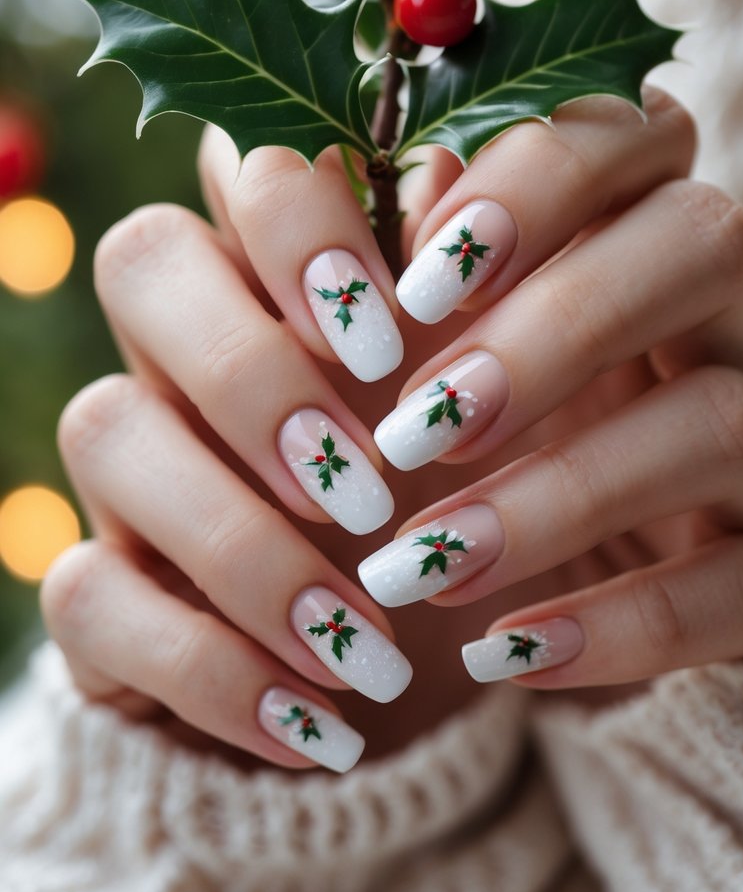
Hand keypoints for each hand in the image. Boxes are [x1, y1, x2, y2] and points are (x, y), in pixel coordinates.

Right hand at [41, 128, 429, 773]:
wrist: (419, 670)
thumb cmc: (478, 505)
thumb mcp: (506, 417)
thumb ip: (486, 310)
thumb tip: (469, 215)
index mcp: (295, 267)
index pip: (246, 164)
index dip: (298, 222)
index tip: (393, 334)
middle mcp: (194, 336)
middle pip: (142, 259)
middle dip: (253, 366)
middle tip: (366, 484)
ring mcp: (135, 454)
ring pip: (105, 424)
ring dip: (239, 539)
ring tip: (367, 641)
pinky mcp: (101, 580)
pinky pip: (86, 595)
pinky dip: (208, 669)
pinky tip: (322, 727)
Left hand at [358, 87, 742, 689]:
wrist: (539, 602)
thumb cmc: (454, 443)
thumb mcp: (406, 346)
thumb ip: (382, 257)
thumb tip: (343, 176)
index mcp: (629, 232)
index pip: (639, 130)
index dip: (538, 179)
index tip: (414, 277)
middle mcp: (722, 318)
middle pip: (707, 242)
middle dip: (554, 328)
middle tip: (416, 426)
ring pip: (723, 417)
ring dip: (557, 495)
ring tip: (418, 564)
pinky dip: (622, 623)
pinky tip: (504, 652)